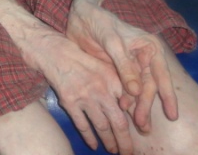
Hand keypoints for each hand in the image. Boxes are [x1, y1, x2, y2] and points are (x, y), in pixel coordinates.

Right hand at [27, 31, 135, 153]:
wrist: (56, 53)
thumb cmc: (82, 59)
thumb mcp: (104, 66)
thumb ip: (118, 84)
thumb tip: (128, 106)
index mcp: (113, 80)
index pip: (128, 106)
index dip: (136, 121)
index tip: (142, 131)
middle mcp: (101, 90)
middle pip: (118, 122)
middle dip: (125, 141)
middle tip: (129, 153)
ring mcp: (84, 98)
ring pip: (101, 126)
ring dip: (109, 141)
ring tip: (114, 151)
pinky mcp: (69, 102)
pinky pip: (82, 125)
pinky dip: (89, 137)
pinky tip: (93, 145)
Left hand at [66, 1, 178, 134]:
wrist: (80, 15)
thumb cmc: (99, 23)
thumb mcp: (112, 42)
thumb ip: (124, 66)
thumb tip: (137, 91)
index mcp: (149, 47)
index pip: (161, 74)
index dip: (167, 95)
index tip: (172, 114)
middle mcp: (145, 58)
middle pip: (150, 87)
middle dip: (147, 106)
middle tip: (143, 125)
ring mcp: (132, 66)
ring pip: (139, 91)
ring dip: (138, 107)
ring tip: (138, 125)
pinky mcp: (119, 72)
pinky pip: (126, 89)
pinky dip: (126, 101)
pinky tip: (123, 111)